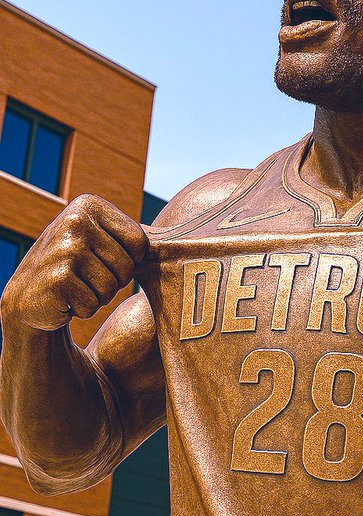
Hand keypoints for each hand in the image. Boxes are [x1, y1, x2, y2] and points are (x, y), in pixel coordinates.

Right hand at [1, 194, 148, 331]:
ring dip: (97, 297)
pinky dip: (82, 309)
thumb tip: (182, 235)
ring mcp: (64, 249)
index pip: (139, 243)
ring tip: (74, 287)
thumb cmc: (74, 268)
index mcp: (89, 205)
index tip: (101, 259)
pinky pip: (93, 305)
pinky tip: (63, 299)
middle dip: (111, 281)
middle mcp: (75, 220)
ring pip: (112, 288)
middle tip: (84, 277)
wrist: (28, 296)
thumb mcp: (99, 240)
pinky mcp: (57, 279)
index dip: (127, 261)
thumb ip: (132, 234)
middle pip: (127, 266)